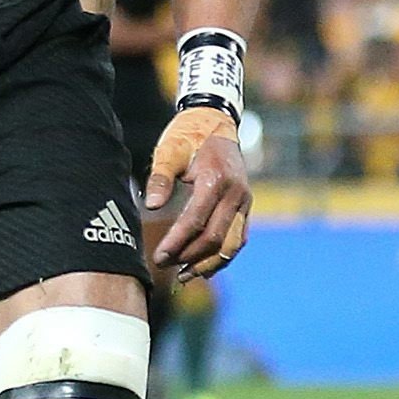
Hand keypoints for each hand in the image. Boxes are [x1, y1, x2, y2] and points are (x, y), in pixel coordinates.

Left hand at [144, 106, 249, 276]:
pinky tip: (203, 267)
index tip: (159, 257)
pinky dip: (223, 255)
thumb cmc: (188, 136)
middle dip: (189, 256)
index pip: (196, 221)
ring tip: (184, 277)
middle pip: (215, 238)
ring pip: (232, 243)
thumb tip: (152, 206)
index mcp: (216, 180)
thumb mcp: (169, 151)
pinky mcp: (245, 206)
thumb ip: (160, 178)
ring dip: (209, 263)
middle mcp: (236, 194)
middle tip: (164, 265)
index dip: (178, 242)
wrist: (216, 121)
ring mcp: (245, 201)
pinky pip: (238, 237)